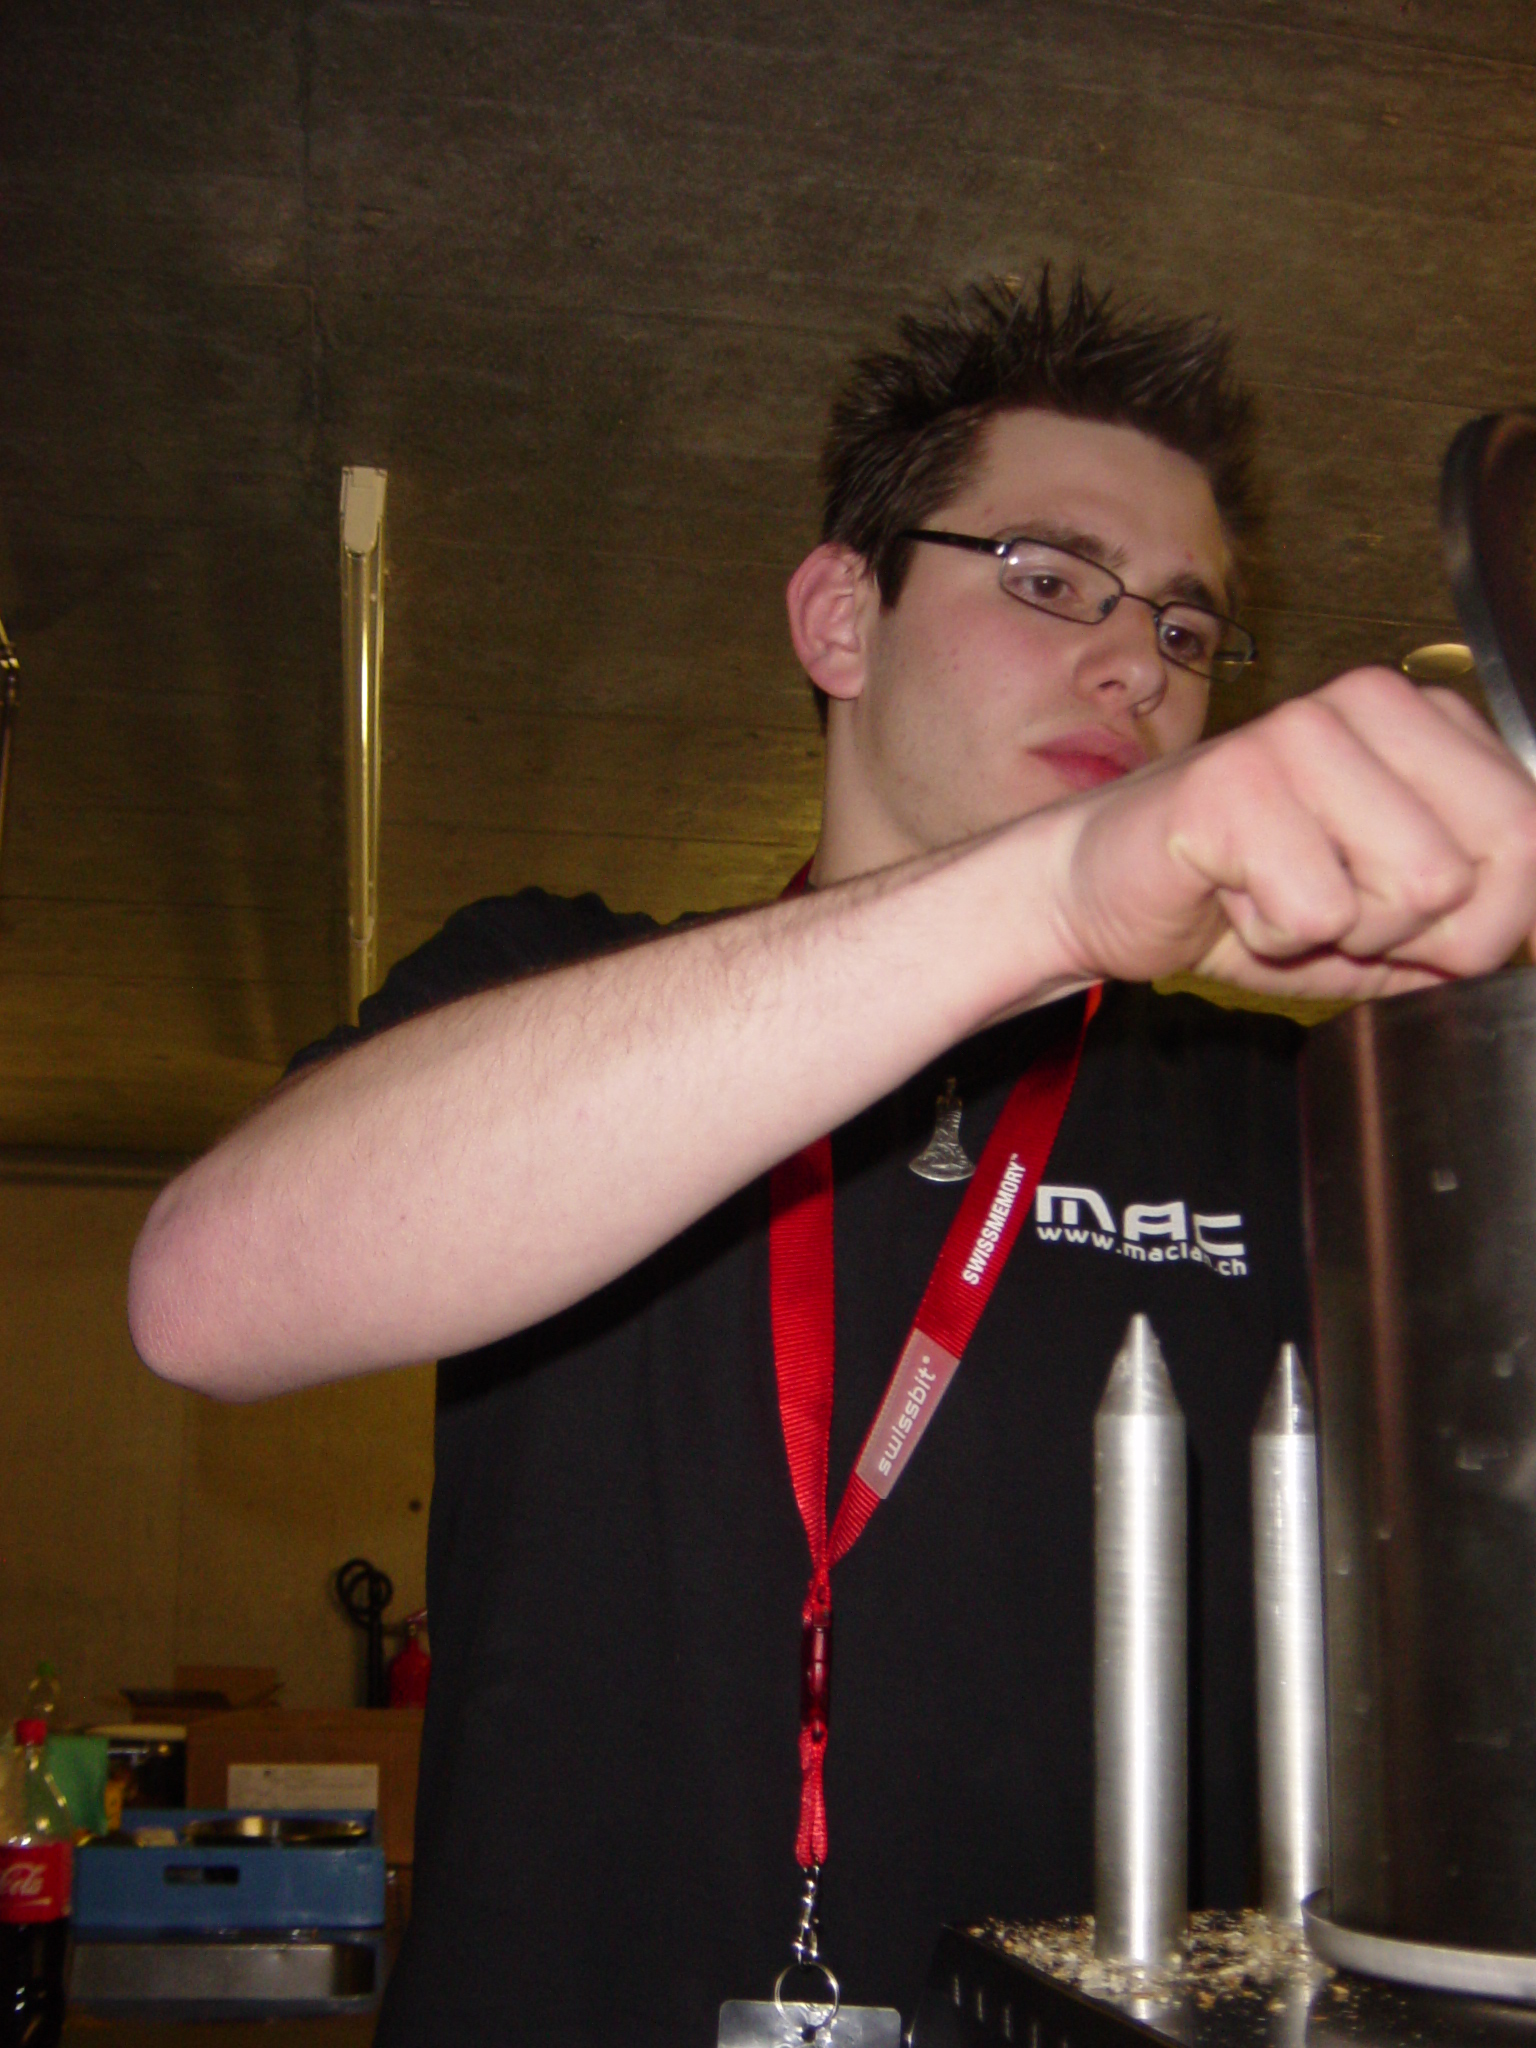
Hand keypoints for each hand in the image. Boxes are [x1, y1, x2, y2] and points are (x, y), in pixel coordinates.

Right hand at [1049, 667, 1535, 998]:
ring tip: (1277, 894)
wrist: (1095, 889)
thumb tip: (1528, 938)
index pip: (1533, 834)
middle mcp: (1368, 701)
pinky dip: (1272, 935)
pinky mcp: (1233, 784)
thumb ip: (1467, 918)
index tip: (1398, 923)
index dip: (1484, 922)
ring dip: (1340, 932)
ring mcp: (1298, 734)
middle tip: (1331, 911)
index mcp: (1419, 716)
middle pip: (1484, 868)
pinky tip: (1231, 894)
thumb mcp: (1379, 914)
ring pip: (1414, 890)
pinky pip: (1316, 911)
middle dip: (1417, 935)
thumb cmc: (1237, 895)